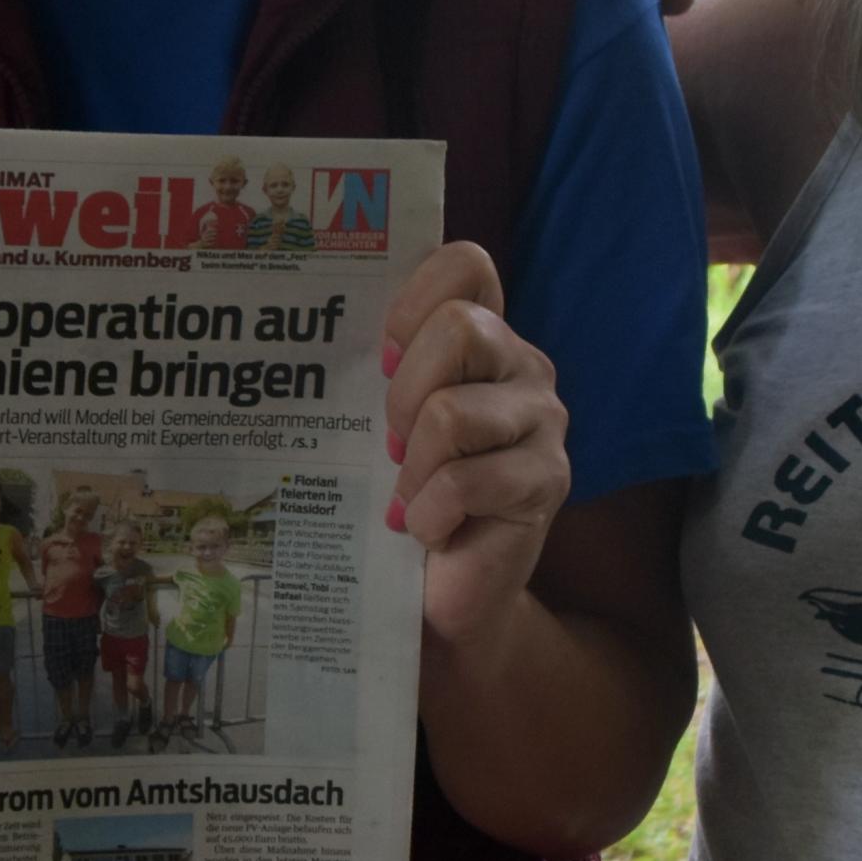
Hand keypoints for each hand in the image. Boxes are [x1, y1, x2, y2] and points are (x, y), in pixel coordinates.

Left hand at [379, 243, 570, 646]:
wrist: (444, 596)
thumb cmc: (404, 498)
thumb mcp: (382, 422)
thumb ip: (379, 372)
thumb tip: (313, 338)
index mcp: (483, 337)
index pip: (466, 265)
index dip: (415, 298)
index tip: (382, 355)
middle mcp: (523, 366)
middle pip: (459, 329)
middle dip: (403, 393)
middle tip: (390, 445)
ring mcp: (544, 421)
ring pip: (452, 411)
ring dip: (413, 467)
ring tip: (409, 496)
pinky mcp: (548, 480)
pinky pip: (465, 481)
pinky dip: (430, 514)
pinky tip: (429, 531)